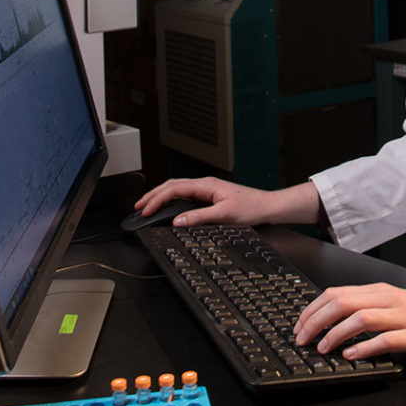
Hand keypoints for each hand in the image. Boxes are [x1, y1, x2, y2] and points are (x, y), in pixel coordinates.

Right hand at [133, 177, 319, 226]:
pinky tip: (167, 207)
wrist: (268, 207)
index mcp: (206, 185)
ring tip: (147, 205)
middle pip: (171, 186)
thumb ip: (199, 218)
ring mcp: (207, 189)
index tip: (144, 210)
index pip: (173, 189)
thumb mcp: (224, 215)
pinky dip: (171, 200)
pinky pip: (184, 195)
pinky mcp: (210, 196)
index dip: (156, 200)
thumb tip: (177, 221)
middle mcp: (205, 184)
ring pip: (177, 189)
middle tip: (138, 206)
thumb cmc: (251, 208)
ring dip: (160, 196)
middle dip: (152, 195)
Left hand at [293, 283, 405, 364]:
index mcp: (381, 291)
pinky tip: (352, 355)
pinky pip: (387, 339)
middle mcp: (391, 299)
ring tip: (323, 347)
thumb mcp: (393, 306)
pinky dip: (365, 347)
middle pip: (344, 302)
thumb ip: (367, 308)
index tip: (300, 325)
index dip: (314, 309)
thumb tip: (331, 319)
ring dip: (337, 333)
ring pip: (362, 317)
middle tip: (303, 338)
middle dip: (317, 320)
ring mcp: (405, 316)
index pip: (337, 292)